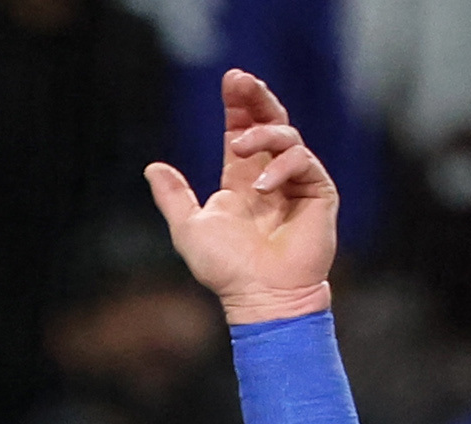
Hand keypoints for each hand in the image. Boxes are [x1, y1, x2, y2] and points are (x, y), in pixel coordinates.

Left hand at [144, 68, 337, 323]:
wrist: (260, 295)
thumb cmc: (225, 268)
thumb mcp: (189, 228)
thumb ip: (174, 197)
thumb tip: (153, 167)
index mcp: (241, 181)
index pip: (242, 131)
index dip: (237, 106)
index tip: (229, 81)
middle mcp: (270, 176)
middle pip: (269, 122)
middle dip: (256, 98)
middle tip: (241, 79)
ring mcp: (296, 182)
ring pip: (287, 136)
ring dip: (263, 133)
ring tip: (240, 147)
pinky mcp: (318, 192)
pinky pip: (304, 162)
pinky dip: (282, 166)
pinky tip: (263, 186)